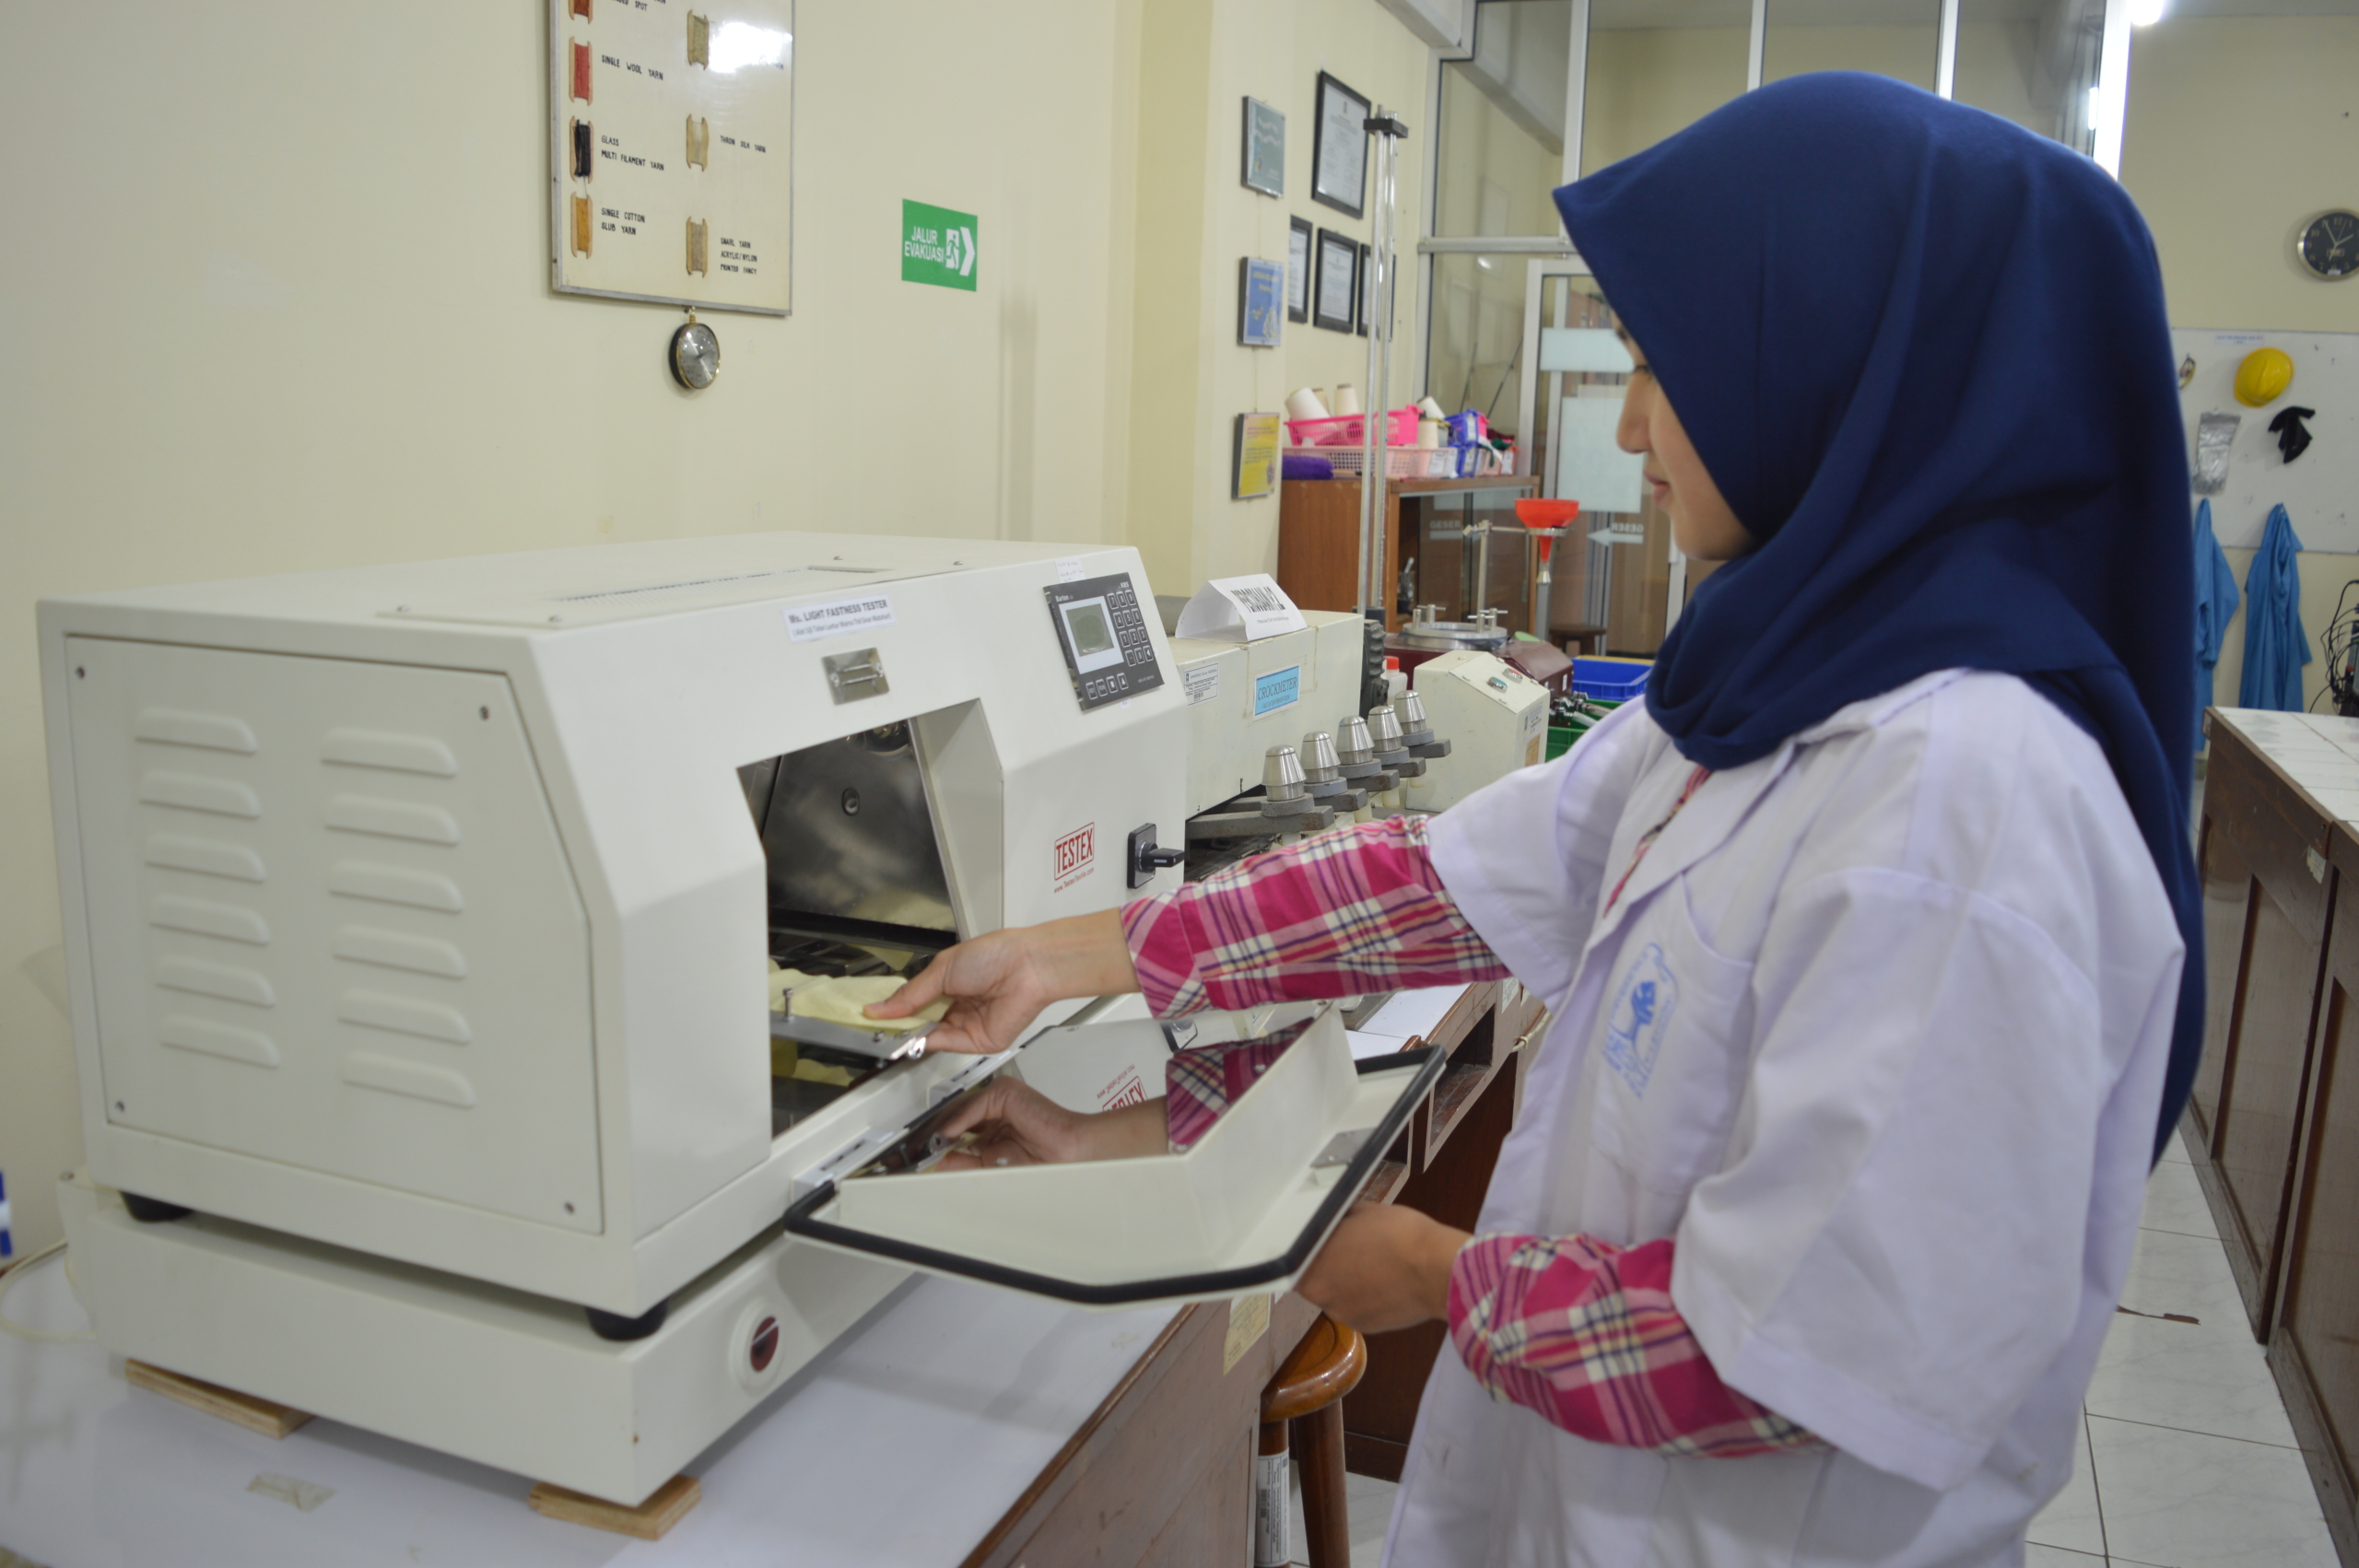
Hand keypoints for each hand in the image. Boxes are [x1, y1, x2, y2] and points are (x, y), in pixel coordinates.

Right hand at [865, 909, 1139, 1054]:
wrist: (1027, 967)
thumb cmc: (995, 955)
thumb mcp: (942, 970)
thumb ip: (910, 994)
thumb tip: (881, 1007)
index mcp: (952, 983)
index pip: (916, 1001)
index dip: (896, 1008)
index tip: (872, 1012)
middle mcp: (959, 1005)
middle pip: (922, 1021)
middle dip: (900, 1023)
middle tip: (874, 1025)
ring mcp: (968, 1025)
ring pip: (931, 1035)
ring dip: (911, 1034)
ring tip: (887, 1029)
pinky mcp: (979, 1041)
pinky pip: (947, 1045)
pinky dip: (927, 1042)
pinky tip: (911, 1037)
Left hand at [928, 1077, 1166, 1168]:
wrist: (1065, 1151)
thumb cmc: (1041, 1158)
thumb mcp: (991, 1164)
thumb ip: (964, 1160)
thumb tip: (938, 1160)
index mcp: (994, 1127)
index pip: (961, 1128)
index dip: (942, 1139)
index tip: (925, 1151)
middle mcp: (995, 1110)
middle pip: (958, 1116)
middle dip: (940, 1132)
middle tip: (921, 1148)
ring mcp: (1000, 1098)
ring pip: (963, 1109)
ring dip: (945, 1126)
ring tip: (928, 1143)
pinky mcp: (1004, 1091)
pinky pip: (974, 1105)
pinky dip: (959, 1121)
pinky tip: (948, 1135)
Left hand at [1295, 1205, 1471, 1335]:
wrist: (1437, 1269)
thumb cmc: (1396, 1234)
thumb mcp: (1361, 1212)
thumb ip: (1338, 1222)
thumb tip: (1334, 1222)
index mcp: (1313, 1271)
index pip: (1296, 1263)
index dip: (1309, 1252)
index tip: (1322, 1242)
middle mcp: (1323, 1300)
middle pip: (1317, 1282)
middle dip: (1330, 1268)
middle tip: (1352, 1250)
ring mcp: (1346, 1317)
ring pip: (1339, 1297)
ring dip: (1349, 1285)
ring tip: (1375, 1266)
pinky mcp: (1369, 1329)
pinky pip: (1360, 1309)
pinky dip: (1368, 1299)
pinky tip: (1387, 1283)